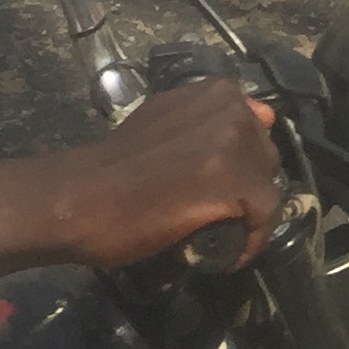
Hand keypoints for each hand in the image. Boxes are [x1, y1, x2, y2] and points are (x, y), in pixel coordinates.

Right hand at [60, 83, 286, 271]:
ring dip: (248, 216)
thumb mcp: (166, 120)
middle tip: (220, 215)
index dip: (242, 165)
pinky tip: (227, 256)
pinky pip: (263, 217)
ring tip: (221, 234)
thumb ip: (202, 121)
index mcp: (218, 91)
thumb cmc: (114, 164)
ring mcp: (235, 144)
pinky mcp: (234, 183)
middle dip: (247, 188)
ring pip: (266, 188)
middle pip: (264, 157)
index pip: (256, 129)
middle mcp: (232, 109)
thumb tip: (238, 130)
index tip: (225, 188)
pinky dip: (250, 242)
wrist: (82, 195)